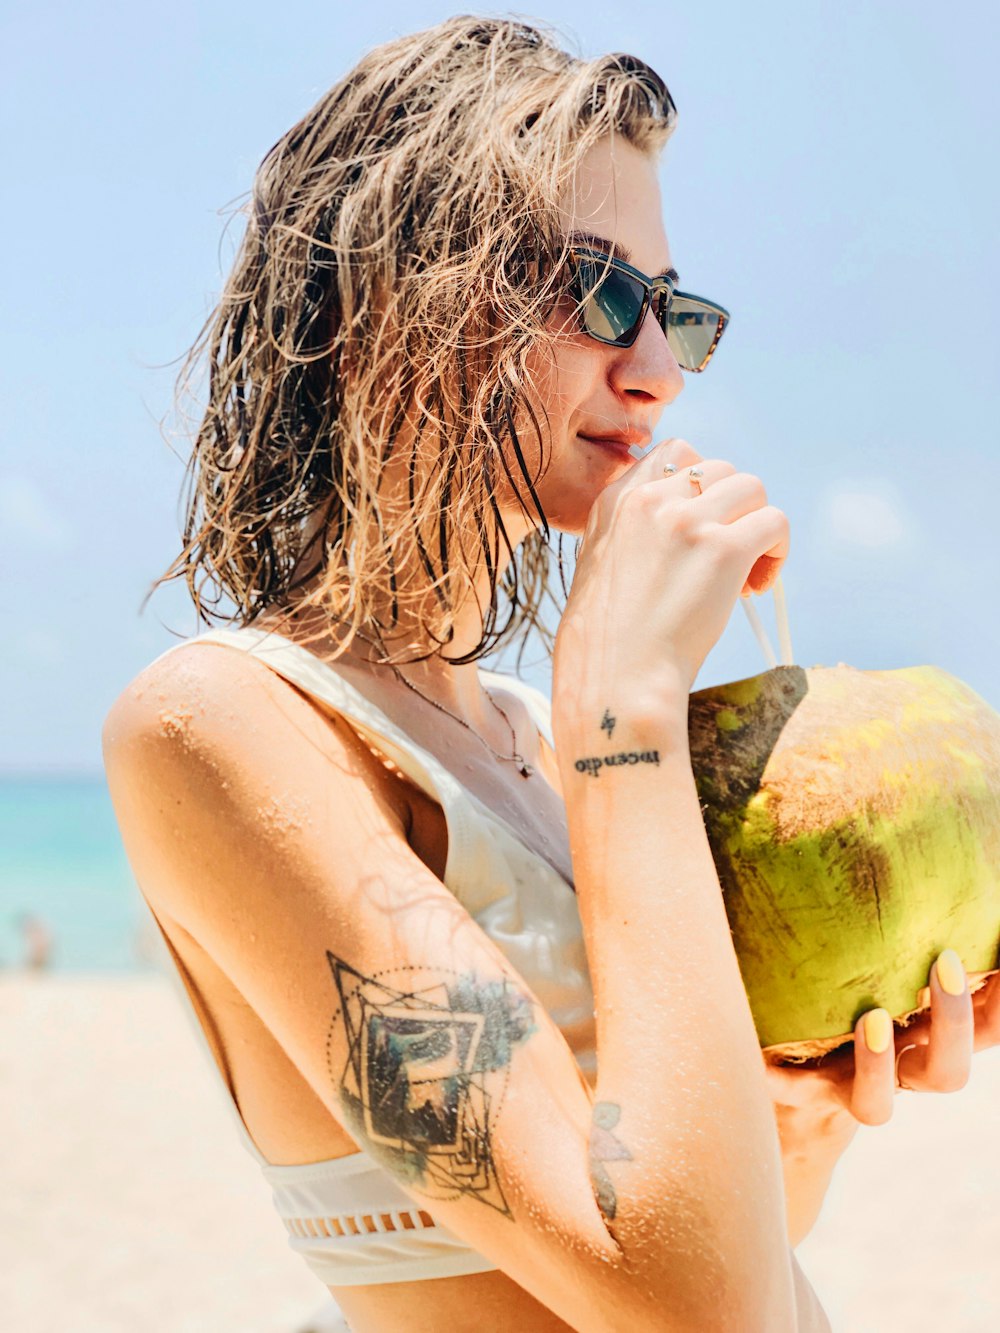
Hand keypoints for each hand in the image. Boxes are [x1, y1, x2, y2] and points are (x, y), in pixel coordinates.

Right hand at [553, 438, 790, 722]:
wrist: (615, 681)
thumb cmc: (606, 644)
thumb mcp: (601, 566)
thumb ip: (633, 533)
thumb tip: (686, 528)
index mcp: (615, 501)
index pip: (675, 453)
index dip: (701, 485)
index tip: (703, 524)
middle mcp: (650, 500)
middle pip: (720, 470)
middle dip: (731, 511)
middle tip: (724, 562)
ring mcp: (687, 521)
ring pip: (752, 489)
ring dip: (757, 527)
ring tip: (745, 576)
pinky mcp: (723, 549)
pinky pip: (774, 522)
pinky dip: (777, 551)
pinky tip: (757, 587)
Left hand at [763, 949, 999, 1130]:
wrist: (797, 1085)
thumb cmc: (859, 1000)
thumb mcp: (897, 970)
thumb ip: (918, 937)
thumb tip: (964, 872)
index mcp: (933, 1036)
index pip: (988, 1027)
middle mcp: (899, 1067)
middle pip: (948, 1071)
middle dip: (955, 1021)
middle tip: (946, 961)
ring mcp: (850, 1085)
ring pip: (876, 1103)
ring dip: (876, 1063)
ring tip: (872, 1017)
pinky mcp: (798, 1090)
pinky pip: (786, 1090)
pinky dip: (773, 1074)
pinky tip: (759, 1059)